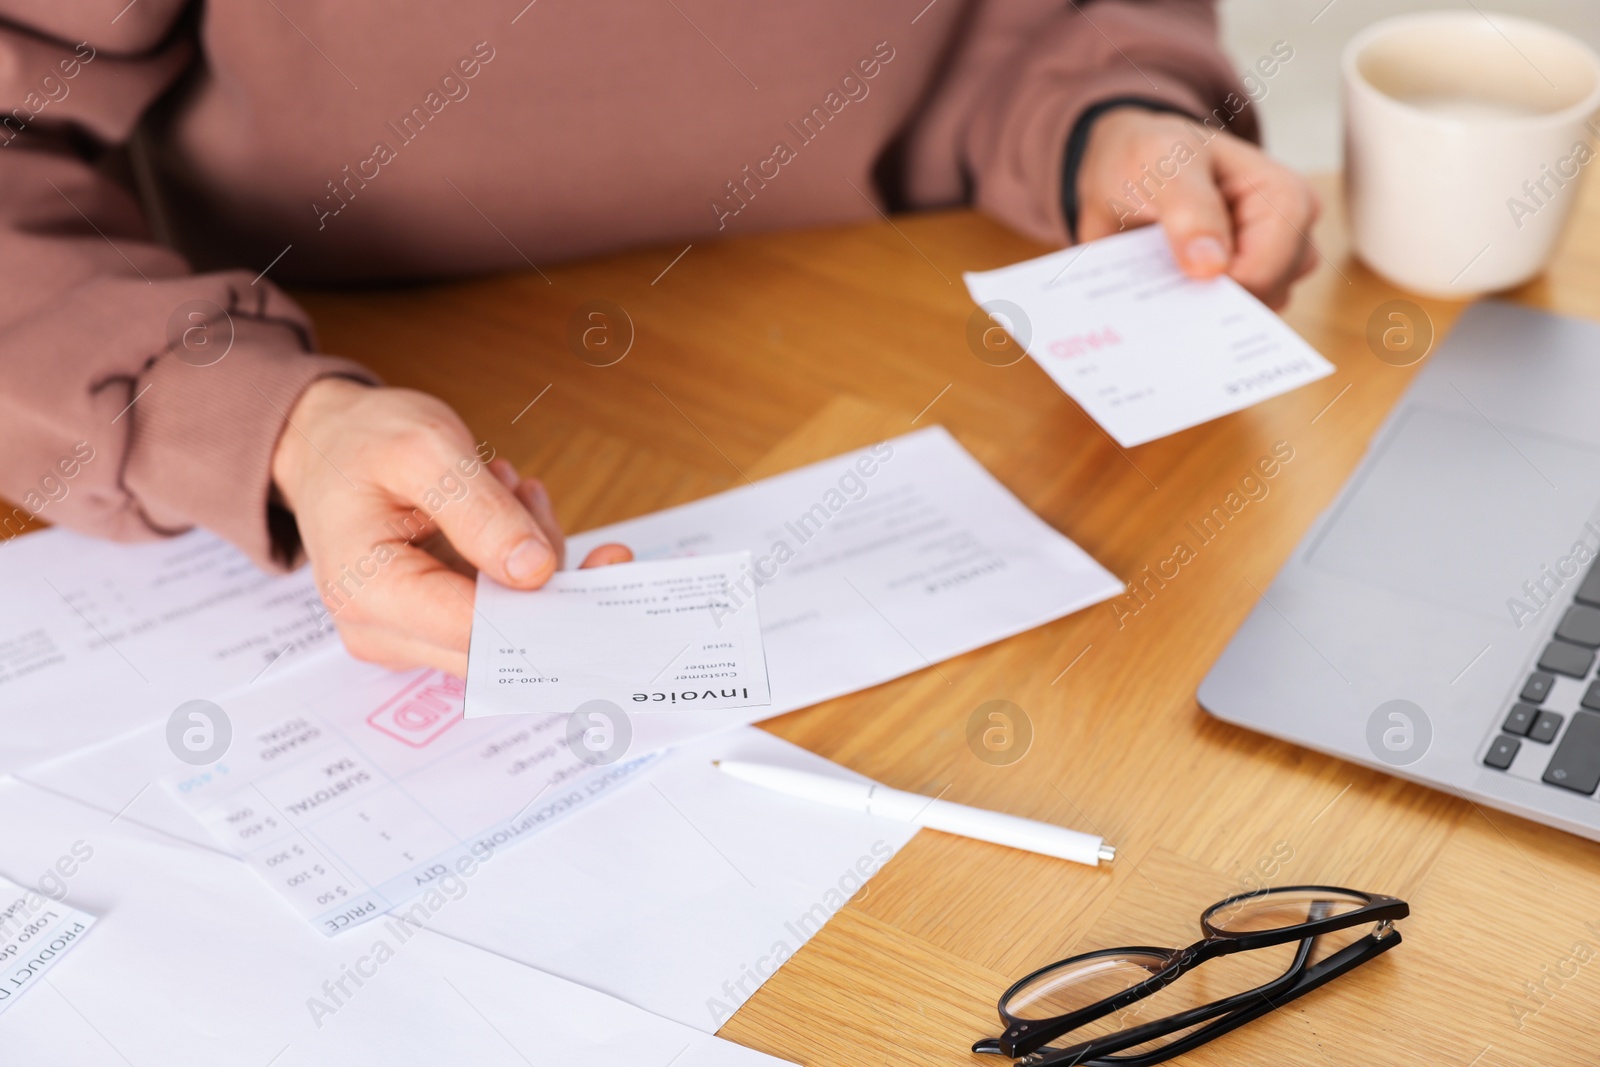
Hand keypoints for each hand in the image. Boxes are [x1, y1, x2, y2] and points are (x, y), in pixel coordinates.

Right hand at [270, 379, 630, 676]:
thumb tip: (535, 572)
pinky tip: (500, 508)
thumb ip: (479, 512)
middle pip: (503, 638)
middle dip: (544, 571)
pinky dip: (517, 559)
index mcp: (370, 592)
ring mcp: (409, 634)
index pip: (478, 631)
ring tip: (502, 490)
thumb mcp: (423, 450)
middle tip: (533, 499)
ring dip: (529, 554)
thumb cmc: (361, 443)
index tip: (603, 566)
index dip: (547, 607)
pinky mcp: (433, 624)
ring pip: (513, 622)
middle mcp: (385, 630)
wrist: (326, 448)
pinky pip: (503, 608)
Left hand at [1075, 108, 1320, 308]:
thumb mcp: (1162, 163)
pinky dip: (1194, 318)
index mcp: (1285, 198)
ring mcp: (1270, 268)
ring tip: (1163, 287)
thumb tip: (1211, 267)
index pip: (1268, 270)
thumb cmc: (1154, 156)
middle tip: (1163, 286)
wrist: (1128, 170)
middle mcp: (1290, 237)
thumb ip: (1189, 209)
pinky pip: (1226, 325)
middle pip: (1265, 300)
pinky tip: (1167, 301)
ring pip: (1248, 321)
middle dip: (1212, 302)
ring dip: (1201, 313)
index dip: (1222, 287)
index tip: (1177, 283)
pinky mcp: (1242, 290)